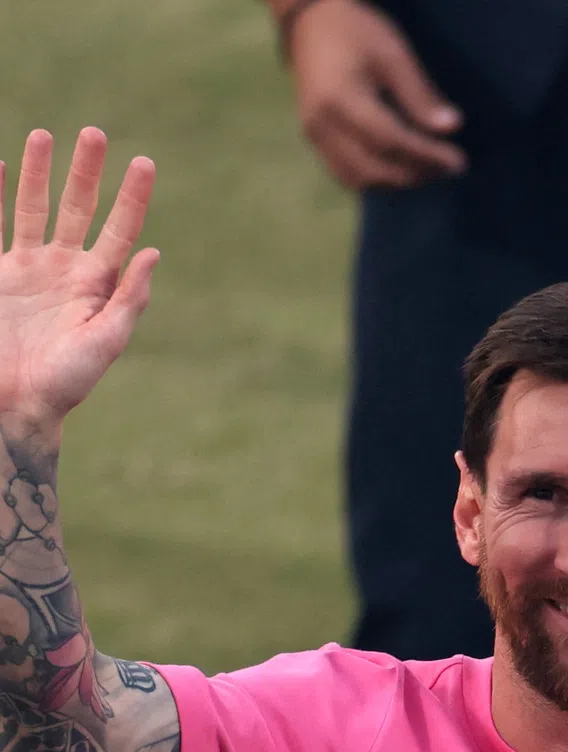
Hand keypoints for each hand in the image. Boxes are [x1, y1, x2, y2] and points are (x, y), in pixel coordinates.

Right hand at [0, 128, 157, 431]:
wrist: (15, 404)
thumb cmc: (67, 382)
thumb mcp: (107, 341)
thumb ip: (130, 298)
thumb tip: (154, 252)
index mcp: (98, 285)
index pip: (120, 229)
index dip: (132, 196)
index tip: (143, 161)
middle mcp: (64, 270)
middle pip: (77, 208)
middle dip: (86, 172)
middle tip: (94, 133)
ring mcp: (27, 269)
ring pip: (33, 208)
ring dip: (39, 172)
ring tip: (45, 135)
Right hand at [289, 0, 466, 189]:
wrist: (311, 25)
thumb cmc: (356, 33)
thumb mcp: (393, 54)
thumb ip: (420, 94)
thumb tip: (452, 127)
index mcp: (340, 97)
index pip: (390, 140)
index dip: (425, 156)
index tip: (457, 162)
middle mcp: (322, 124)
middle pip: (375, 168)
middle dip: (416, 173)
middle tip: (448, 168)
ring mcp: (314, 136)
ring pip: (361, 179)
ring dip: (398, 181)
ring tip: (429, 169)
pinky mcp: (315, 142)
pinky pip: (348, 175)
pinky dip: (378, 179)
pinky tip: (402, 168)